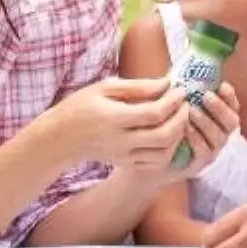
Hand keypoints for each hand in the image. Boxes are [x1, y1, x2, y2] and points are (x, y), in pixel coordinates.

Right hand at [56, 77, 188, 169]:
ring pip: (163, 154)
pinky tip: (171, 134)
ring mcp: (124, 156)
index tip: (180, 90)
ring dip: (178, 137)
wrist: (61, 137)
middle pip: (163, 137)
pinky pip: (155, 163)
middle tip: (185, 104)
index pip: (153, 114)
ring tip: (180, 119)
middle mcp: (120, 141)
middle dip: (181, 119)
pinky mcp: (126, 164)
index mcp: (113, 119)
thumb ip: (138, 87)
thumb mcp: (106, 87)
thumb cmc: (82, 106)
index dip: (172, 102)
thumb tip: (167, 83)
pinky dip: (169, 150)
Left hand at [133, 82, 240, 185]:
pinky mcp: (198, 165)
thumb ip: (183, 87)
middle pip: (231, 123)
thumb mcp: (174, 102)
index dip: (230, 97)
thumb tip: (187, 64)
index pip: (233, 107)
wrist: (146, 154)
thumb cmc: (162, 122)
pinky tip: (184, 128)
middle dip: (220, 108)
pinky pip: (203, 152)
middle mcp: (219, 136)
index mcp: (218, 119)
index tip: (221, 85)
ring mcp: (210, 152)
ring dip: (206, 122)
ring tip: (190, 110)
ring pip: (218, 138)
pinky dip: (196, 139)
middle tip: (205, 96)